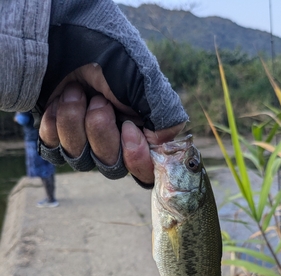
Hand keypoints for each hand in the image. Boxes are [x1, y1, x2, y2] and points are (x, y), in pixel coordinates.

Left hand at [39, 64, 185, 184]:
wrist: (67, 38)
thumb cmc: (110, 58)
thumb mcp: (146, 83)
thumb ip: (164, 117)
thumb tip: (164, 144)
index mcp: (141, 134)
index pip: (144, 171)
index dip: (136, 159)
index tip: (128, 130)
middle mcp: (115, 143)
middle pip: (111, 168)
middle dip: (101, 134)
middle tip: (98, 101)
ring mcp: (85, 143)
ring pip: (81, 160)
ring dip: (76, 122)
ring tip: (76, 91)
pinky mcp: (57, 136)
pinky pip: (54, 150)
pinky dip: (56, 124)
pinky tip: (60, 100)